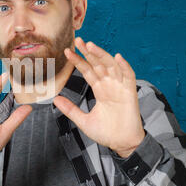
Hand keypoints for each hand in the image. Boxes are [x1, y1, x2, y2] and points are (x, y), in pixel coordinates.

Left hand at [53, 37, 144, 157]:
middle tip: (78, 40)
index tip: (67, 52)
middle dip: (88, 52)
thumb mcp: (83, 121)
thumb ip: (70, 109)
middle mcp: (109, 85)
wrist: (122, 144)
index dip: (78, 61)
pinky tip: (117, 57)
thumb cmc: (106, 133)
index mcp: (100, 90)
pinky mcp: (130, 93)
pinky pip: (129, 76)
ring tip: (91, 45)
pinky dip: (124, 66)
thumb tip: (55, 99)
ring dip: (102, 55)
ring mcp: (120, 88)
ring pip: (111, 66)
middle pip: (98, 64)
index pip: (87, 71)